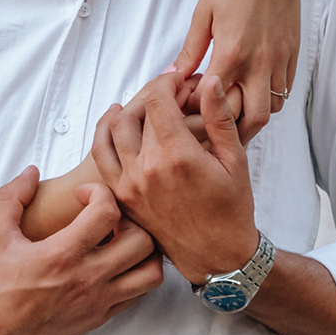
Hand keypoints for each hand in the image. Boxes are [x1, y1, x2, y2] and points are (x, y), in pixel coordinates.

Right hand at [0, 167, 163, 334]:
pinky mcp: (100, 318)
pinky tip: (112, 264)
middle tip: (107, 217)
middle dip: (130, 219)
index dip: (99, 192)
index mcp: (63, 256)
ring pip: (151, 272)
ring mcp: (98, 302)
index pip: (108, 212)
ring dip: (142, 250)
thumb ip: (12, 198)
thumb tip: (31, 172)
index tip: (81, 195)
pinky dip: (135, 274)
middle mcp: (88, 280)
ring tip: (119, 240)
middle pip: (142, 241)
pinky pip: (138, 294)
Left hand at [92, 73, 256, 286]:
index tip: (177, 80)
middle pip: (134, 111)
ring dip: (126, 109)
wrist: (216, 255)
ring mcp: (129, 184)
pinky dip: (104, 133)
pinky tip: (115, 124)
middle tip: (166, 92)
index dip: (167, 82)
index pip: (158, 100)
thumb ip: (219, 118)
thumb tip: (209, 81)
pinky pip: (100, 156)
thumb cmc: (231, 209)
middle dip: (150, 94)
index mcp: (178, 156)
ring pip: (112, 129)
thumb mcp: (235, 160)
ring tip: (143, 104)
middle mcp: (148, 169)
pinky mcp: (121, 197)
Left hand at [172, 0, 299, 142]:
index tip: (190, 121)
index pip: (217, 104)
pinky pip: (287, 89)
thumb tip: (172, 77)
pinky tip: (254, 92)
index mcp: (232, 52)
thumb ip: (190, 50)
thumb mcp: (202, 15)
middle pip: (253, 119)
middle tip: (216, 135)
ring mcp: (281, 57)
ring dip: (254, 116)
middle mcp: (261, 60)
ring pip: (274, 107)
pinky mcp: (294, 51)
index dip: (202, 117)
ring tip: (234, 115)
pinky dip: (271, 98)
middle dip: (234, 133)